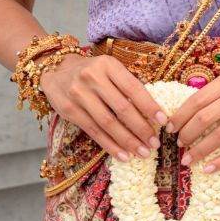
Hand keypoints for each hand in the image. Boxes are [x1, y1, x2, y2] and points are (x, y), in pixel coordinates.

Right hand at [37, 52, 166, 161]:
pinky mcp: (69, 110)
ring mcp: (79, 95)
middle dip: (141, 129)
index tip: (163, 121)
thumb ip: (126, 85)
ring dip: (127, 141)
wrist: (56, 70)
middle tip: (154, 143)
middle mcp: (92, 78)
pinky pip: (94, 132)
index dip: (149, 106)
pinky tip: (123, 155)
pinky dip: (110, 145)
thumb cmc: (91, 72)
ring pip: (108, 123)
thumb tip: (152, 112)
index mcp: (108, 65)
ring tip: (142, 152)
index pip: (133, 88)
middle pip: (121, 109)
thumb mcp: (109, 69)